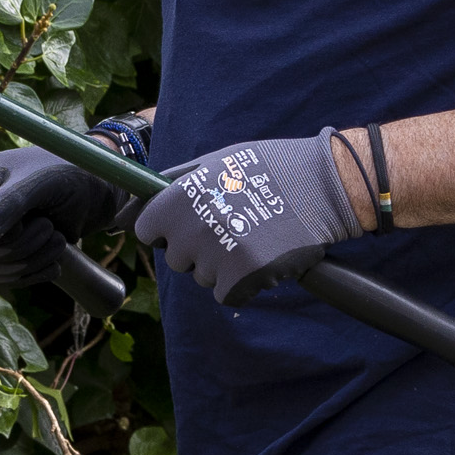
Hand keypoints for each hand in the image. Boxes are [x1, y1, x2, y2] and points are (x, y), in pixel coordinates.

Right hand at [0, 147, 132, 287]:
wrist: (98, 189)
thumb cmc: (69, 171)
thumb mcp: (41, 181)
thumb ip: (11, 202)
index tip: (18, 223)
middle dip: (19, 247)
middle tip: (48, 227)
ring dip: (32, 260)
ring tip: (57, 239)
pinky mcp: (8, 256)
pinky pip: (7, 280)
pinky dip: (34, 274)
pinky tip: (55, 260)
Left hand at [134, 131, 365, 303]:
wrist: (325, 186)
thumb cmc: (271, 168)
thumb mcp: (217, 161)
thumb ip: (175, 183)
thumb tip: (129, 211)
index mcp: (181, 196)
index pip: (147, 229)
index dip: (165, 229)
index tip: (186, 225)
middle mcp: (193, 227)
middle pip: (176, 258)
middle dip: (198, 249)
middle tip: (232, 226)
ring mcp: (217, 254)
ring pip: (202, 278)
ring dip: (223, 266)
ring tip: (253, 237)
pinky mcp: (242, 277)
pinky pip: (225, 294)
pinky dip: (242, 284)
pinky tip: (261, 258)